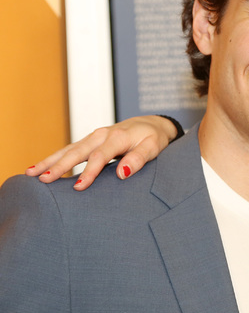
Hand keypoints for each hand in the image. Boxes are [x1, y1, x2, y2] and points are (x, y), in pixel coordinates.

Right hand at [25, 115, 178, 189]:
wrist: (152, 124)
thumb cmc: (154, 138)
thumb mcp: (153, 147)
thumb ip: (139, 159)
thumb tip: (123, 173)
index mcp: (118, 137)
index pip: (100, 157)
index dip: (89, 172)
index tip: (78, 188)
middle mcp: (102, 135)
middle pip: (77, 151)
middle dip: (59, 166)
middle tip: (43, 180)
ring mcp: (94, 137)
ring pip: (69, 149)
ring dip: (50, 161)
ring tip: (31, 173)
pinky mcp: (91, 141)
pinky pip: (70, 149)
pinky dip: (55, 157)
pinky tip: (41, 167)